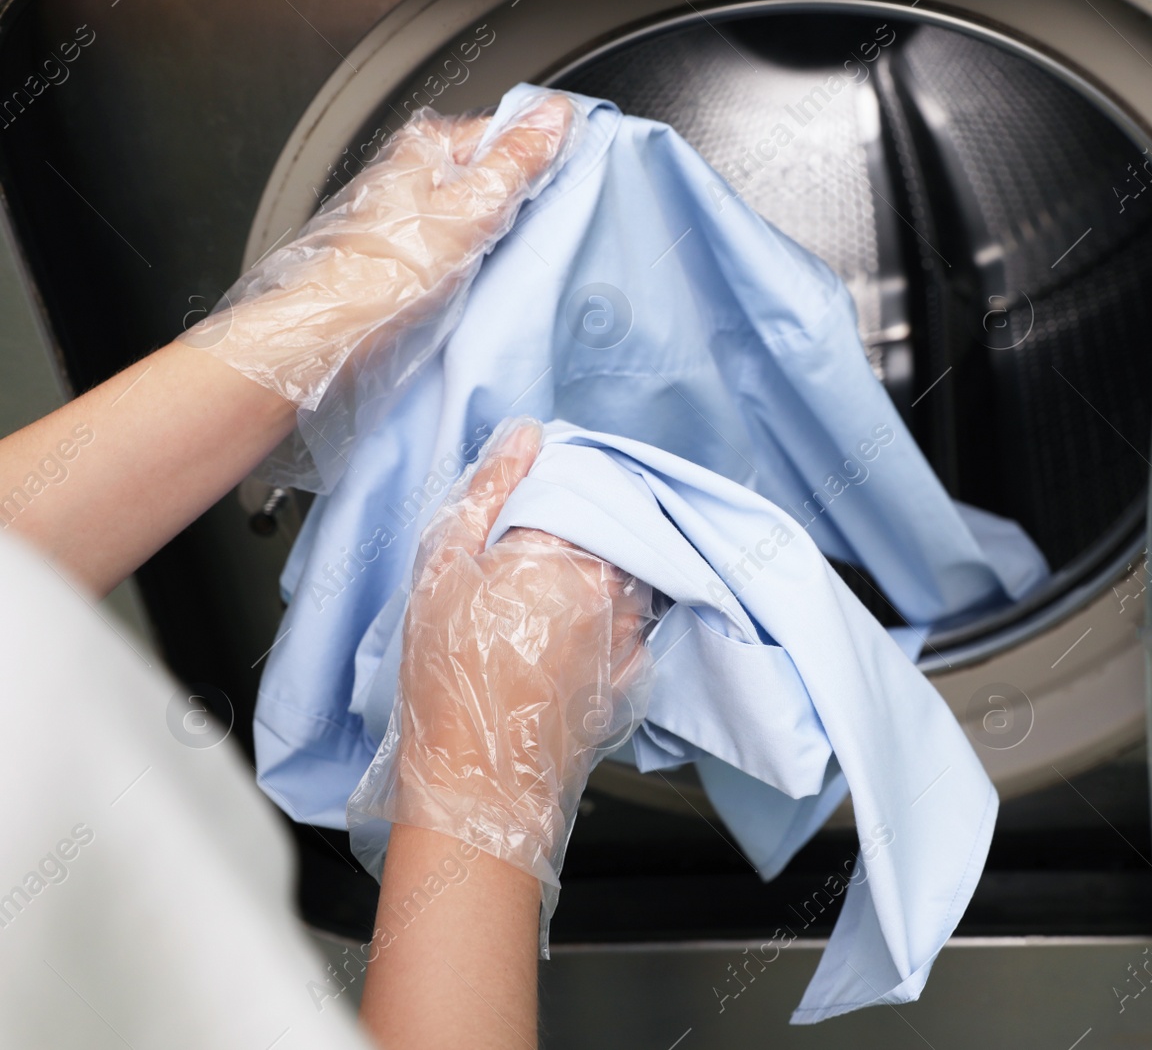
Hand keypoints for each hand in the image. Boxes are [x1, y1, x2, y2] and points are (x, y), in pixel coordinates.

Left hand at [186, 93, 575, 409]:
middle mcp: (420, 170)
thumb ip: (516, 159)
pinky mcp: (419, 246)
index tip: (562, 183)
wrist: (342, 328)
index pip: (507, 129)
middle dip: (523, 197)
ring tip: (506, 253)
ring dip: (505, 230)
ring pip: (485, 207)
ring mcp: (419, 209)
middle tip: (534, 226)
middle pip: (496, 170)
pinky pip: (470, 238)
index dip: (540, 156)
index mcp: (429, 145)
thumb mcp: (471, 208)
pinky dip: (485, 252)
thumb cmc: (388, 273)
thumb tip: (555, 115)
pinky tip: (487, 272)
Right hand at [350, 417, 653, 905]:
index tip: (536, 489)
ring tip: (553, 581)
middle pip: (617, 525)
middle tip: (538, 538)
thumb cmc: (450, 679)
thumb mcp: (445, 568)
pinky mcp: (631, 673)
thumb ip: (488, 491)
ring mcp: (628, 633)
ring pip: (633, 571)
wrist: (479, 783)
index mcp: (566, 551)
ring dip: (609, 561)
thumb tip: (524, 435)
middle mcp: (611, 587)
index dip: (560, 480)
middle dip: (588, 518)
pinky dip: (618, 611)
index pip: (584, 483)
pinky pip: (638, 622)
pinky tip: (578, 625)